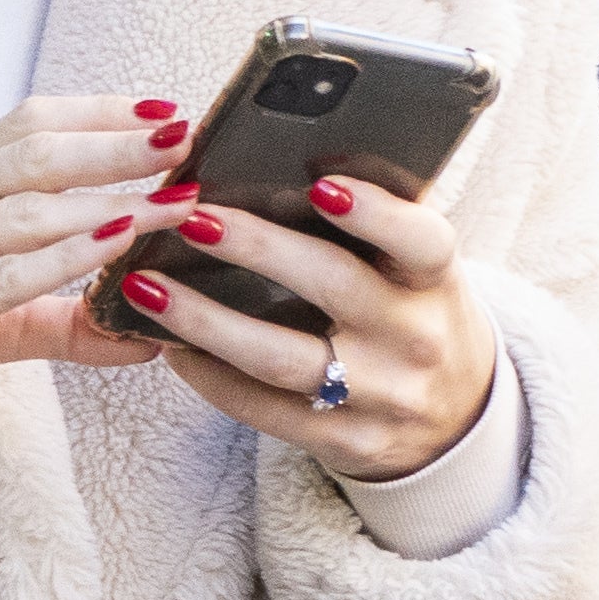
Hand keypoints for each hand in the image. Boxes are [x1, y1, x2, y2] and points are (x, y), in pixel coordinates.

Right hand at [0, 94, 204, 467]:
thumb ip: (54, 318)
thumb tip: (142, 334)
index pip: (23, 127)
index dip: (97, 113)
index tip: (167, 113)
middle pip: (31, 151)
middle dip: (116, 141)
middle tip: (188, 137)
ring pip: (22, 207)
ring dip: (109, 198)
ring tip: (175, 199)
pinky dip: (66, 258)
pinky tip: (116, 246)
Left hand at [107, 175, 500, 480]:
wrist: (453, 421)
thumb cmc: (408, 317)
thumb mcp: (413, 275)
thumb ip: (368, 228)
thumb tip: (280, 159)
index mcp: (434, 281)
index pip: (421, 240)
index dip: (376, 214)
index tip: (321, 185)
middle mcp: (414, 338)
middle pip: (333, 285)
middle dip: (257, 249)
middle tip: (190, 217)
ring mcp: (381, 395)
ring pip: (280, 357)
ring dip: (204, 320)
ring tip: (145, 285)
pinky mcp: (345, 440)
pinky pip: (262, 409)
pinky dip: (208, 376)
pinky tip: (166, 345)